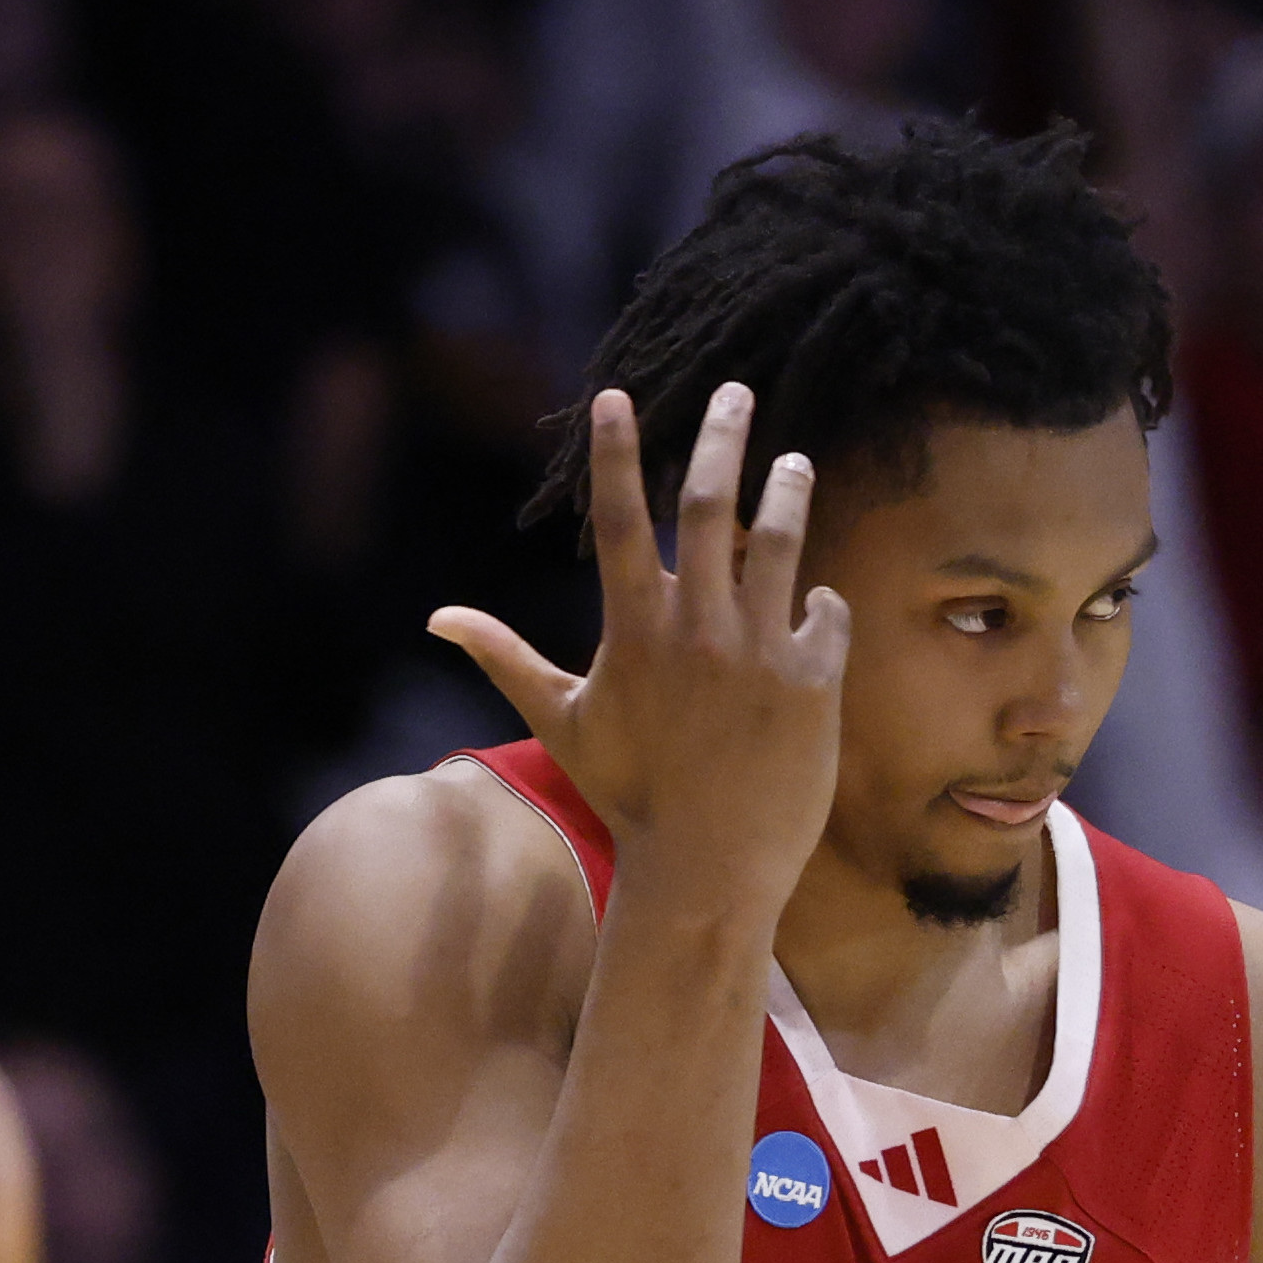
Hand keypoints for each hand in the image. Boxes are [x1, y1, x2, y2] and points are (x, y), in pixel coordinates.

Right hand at [427, 382, 847, 906]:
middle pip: (711, 506)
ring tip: (794, 464)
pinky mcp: (813, 682)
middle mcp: (698, 629)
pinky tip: (815, 599)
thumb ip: (505, 657)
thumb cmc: (630, 796)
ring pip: (781, 543)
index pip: (617, 522)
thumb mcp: (560, 721)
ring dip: (788, 492)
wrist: (708, 869)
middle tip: (738, 394)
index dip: (616, 454)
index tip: (618, 395)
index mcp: (633, 632)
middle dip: (725, 438)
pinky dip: (820, 600)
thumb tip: (437, 618)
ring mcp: (760, 652)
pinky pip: (825, 613)